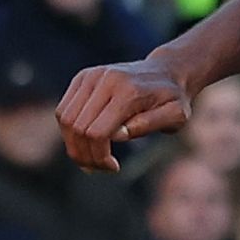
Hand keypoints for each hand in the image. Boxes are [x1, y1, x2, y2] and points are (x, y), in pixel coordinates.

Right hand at [56, 56, 191, 170]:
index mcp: (127, 91)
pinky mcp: (82, 77)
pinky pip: (64, 109)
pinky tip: (86, 141)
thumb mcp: (175, 116)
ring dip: (73, 145)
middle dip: (84, 155)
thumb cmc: (173, 98)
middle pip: (77, 128)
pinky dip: (69, 131)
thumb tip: (117, 136)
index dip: (99, 156)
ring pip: (65, 119)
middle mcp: (104, 80)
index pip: (97, 132)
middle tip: (100, 168)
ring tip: (91, 158)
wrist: (166, 70)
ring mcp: (90, 76)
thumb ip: (147, 125)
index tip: (113, 168)